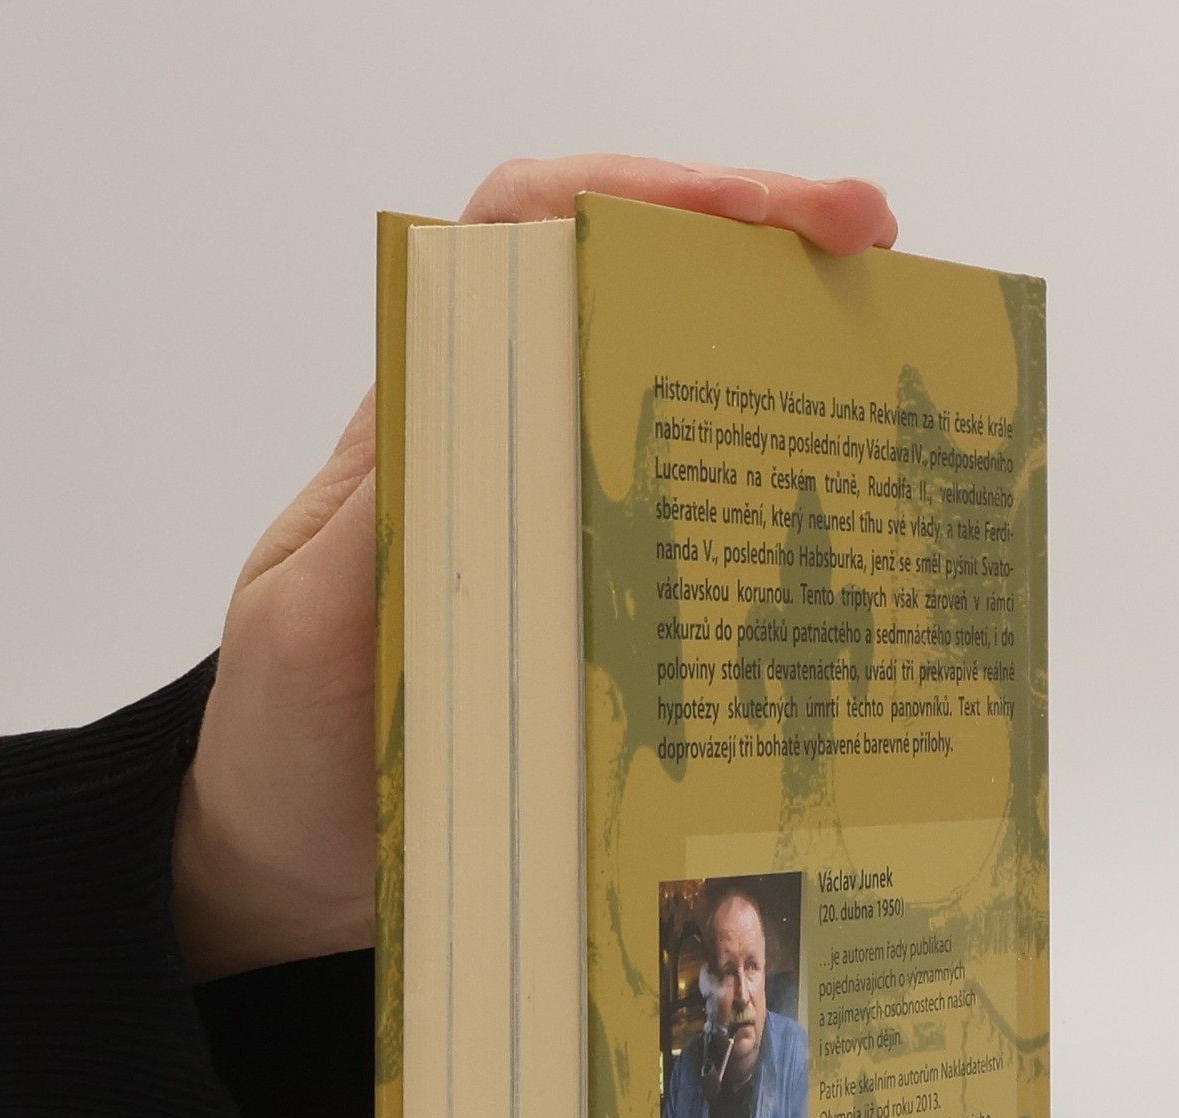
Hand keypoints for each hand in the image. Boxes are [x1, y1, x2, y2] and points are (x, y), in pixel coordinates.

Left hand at [170, 156, 898, 981]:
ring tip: (894, 371)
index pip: (525, 243)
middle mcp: (503, 455)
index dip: (643, 196)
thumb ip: (382, 529)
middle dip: (758, 250)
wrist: (295, 860)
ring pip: (678, 407)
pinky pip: (692, 540)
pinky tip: (849, 535)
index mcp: (423, 426)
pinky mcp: (598, 616)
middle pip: (632, 295)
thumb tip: (476, 422)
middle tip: (878, 256)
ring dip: (784, 371)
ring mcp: (560, 533)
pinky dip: (772, 517)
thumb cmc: (285, 741)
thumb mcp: (310, 629)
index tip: (769, 210)